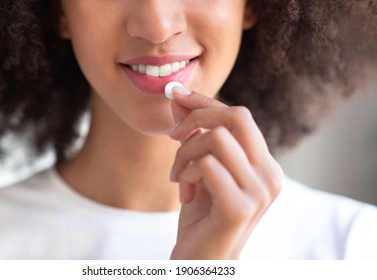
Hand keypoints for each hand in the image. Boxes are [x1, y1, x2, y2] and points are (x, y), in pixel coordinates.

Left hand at [168, 87, 282, 259]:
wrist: (201, 261)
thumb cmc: (201, 217)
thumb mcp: (196, 169)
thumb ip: (192, 134)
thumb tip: (177, 96)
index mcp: (264, 165)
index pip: (239, 116)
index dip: (205, 101)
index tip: (176, 95)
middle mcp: (270, 176)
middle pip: (236, 116)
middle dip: (197, 118)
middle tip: (175, 137)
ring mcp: (259, 192)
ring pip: (215, 139)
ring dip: (185, 153)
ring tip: (178, 176)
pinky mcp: (240, 207)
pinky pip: (206, 164)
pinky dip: (186, 173)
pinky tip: (183, 193)